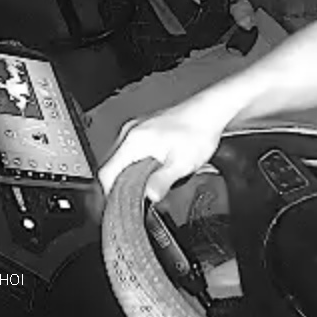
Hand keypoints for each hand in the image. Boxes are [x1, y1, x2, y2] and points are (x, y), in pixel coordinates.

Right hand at [98, 99, 229, 201]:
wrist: (210, 111)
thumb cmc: (198, 131)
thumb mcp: (182, 164)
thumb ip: (162, 182)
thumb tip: (149, 197)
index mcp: (134, 141)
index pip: (106, 173)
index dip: (109, 194)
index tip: (116, 206)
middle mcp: (130, 133)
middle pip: (111, 167)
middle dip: (119, 186)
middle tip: (132, 201)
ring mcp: (136, 129)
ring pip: (120, 159)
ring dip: (127, 176)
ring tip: (142, 188)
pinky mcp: (144, 130)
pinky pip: (130, 152)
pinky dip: (134, 165)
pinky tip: (149, 172)